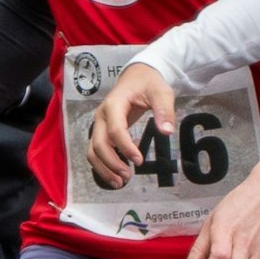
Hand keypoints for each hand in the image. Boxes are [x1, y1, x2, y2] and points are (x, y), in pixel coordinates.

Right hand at [87, 62, 176, 188]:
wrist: (137, 75)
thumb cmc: (149, 83)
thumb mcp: (161, 92)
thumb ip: (164, 110)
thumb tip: (166, 132)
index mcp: (114, 104)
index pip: (115, 130)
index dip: (125, 147)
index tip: (139, 161)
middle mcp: (101, 116)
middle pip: (98, 144)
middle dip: (111, 163)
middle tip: (128, 177)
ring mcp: (99, 124)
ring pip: (92, 151)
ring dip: (103, 168)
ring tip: (119, 183)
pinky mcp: (101, 131)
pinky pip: (96, 151)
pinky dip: (103, 165)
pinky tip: (116, 174)